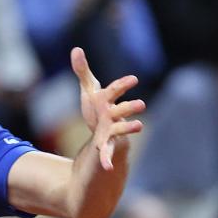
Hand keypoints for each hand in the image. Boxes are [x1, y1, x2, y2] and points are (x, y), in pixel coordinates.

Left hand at [71, 47, 144, 170]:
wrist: (101, 128)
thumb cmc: (97, 106)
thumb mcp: (88, 88)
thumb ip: (82, 70)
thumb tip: (76, 49)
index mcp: (107, 100)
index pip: (115, 90)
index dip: (123, 85)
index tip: (133, 79)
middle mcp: (113, 114)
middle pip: (122, 110)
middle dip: (130, 107)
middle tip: (141, 104)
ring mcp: (112, 129)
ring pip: (121, 128)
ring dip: (129, 127)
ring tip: (140, 126)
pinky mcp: (107, 144)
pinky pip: (107, 152)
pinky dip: (106, 159)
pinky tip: (107, 168)